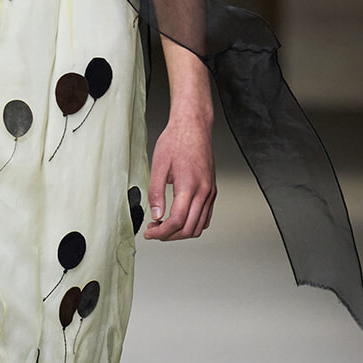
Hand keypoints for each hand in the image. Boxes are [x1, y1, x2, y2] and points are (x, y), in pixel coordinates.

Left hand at [144, 108, 215, 240]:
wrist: (193, 127)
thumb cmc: (176, 141)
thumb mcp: (158, 165)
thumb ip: (156, 192)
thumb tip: (156, 215)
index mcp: (189, 186)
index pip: (177, 221)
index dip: (161, 232)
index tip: (149, 232)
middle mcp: (204, 191)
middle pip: (189, 228)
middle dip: (169, 235)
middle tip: (154, 231)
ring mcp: (210, 191)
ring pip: (199, 226)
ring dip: (181, 232)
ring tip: (164, 225)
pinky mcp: (212, 190)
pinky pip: (205, 216)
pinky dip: (192, 224)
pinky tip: (178, 218)